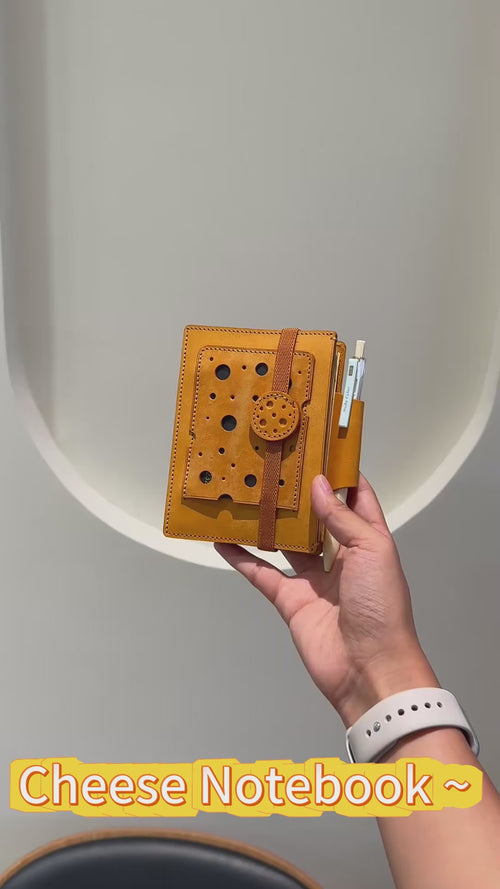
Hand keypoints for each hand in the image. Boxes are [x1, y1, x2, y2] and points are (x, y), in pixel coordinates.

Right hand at [214, 473, 438, 725]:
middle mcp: (341, 556)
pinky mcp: (290, 600)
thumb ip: (342, 519)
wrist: (369, 669)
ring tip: (246, 494)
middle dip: (297, 493)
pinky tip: (223, 540)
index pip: (355, 498)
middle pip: (316, 517)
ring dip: (268, 522)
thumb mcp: (371, 552)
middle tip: (272, 465)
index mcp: (368, 541)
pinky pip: (262, 573)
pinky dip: (242, 558)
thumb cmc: (382, 606)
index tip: (317, 447)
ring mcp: (314, 579)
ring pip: (286, 542)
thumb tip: (318, 485)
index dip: (339, 473)